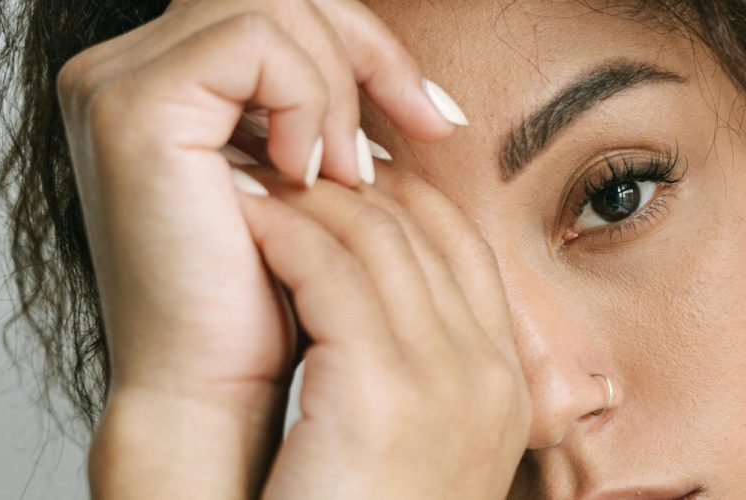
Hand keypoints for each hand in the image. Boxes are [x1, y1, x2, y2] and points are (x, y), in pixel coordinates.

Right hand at [55, 0, 458, 495]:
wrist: (218, 389)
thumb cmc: (268, 304)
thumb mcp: (316, 181)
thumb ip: (334, 114)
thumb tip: (412, 84)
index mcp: (166, 81)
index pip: (285, 10)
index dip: (369, 49)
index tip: (433, 118)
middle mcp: (126, 71)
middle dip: (368, 52)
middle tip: (419, 129)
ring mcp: (118, 84)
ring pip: (273, 2)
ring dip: (341, 84)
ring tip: (348, 172)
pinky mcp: (135, 107)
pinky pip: (256, 37)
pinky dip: (310, 97)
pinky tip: (312, 173)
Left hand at [232, 167, 526, 498]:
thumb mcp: (411, 451)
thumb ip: (413, 385)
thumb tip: (367, 323)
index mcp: (504, 388)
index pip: (466, 253)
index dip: (405, 198)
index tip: (342, 174)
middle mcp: (488, 375)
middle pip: (425, 233)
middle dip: (351, 182)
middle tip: (285, 154)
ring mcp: (446, 380)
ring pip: (379, 239)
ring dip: (307, 195)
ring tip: (252, 174)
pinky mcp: (382, 390)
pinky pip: (327, 273)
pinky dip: (278, 232)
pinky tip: (241, 215)